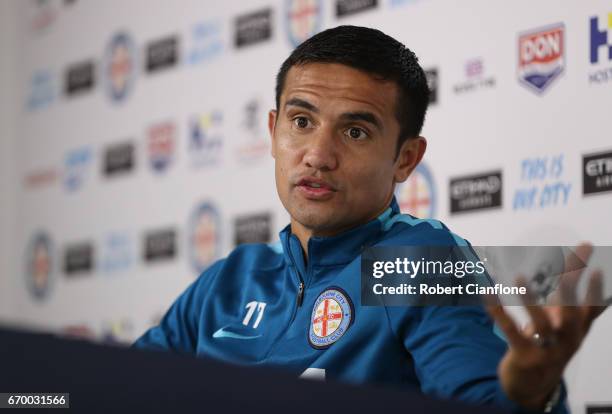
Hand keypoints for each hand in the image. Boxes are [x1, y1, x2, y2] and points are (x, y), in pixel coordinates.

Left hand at [486, 244, 606, 410]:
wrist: (533, 387)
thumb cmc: (549, 346)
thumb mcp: (561, 324)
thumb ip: (567, 297)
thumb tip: (579, 266)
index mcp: (577, 330)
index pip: (591, 308)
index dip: (596, 290)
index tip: (598, 269)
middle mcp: (566, 340)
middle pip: (570, 316)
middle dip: (568, 296)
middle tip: (566, 277)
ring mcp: (546, 350)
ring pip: (541, 325)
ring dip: (530, 300)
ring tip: (519, 277)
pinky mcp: (524, 357)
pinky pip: (510, 331)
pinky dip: (499, 312)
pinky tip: (489, 294)